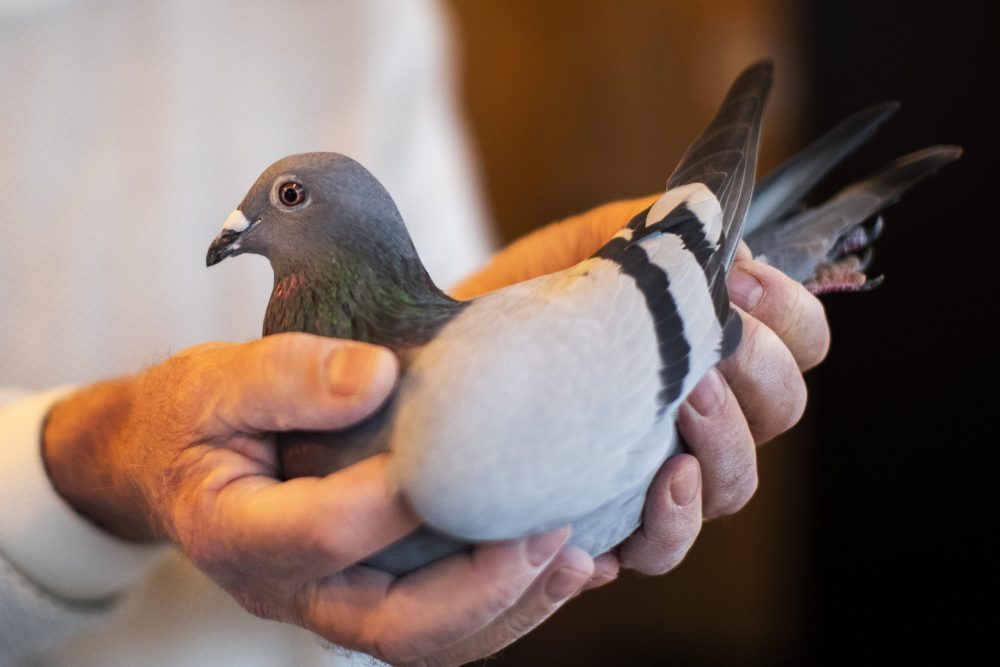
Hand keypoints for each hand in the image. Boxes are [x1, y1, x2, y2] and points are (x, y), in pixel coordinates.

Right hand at [43, 335, 594, 665]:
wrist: (171, 458)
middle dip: (482, 586)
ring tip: (576, 561)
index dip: (398, 501)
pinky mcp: (361, 594)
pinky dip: (500, 605)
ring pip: (425, 641)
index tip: (470, 454)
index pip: (326, 532)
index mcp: (236, 532)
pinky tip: (554, 568)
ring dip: (507, 608)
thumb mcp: (220, 379)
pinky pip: (435, 624)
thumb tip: (379, 377)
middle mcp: (284, 589)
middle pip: (393, 625)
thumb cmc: (196, 414)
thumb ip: (288, 376)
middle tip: (550, 534)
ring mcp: (326, 603)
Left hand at [455, 196, 829, 581]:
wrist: (441, 356)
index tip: (740, 286)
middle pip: (782, 410)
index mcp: (707, 346)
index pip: (800, 341)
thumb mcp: (583, 247)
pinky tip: (650, 487)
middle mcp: (698, 414)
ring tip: (680, 404)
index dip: (790, 316)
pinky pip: (662, 548)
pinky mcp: (608, 519)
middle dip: (759, 374)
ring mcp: (657, 471)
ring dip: (723, 444)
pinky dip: (666, 525)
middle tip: (706, 349)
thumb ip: (652, 237)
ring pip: (734, 485)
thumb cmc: (518, 299)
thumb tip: (725, 247)